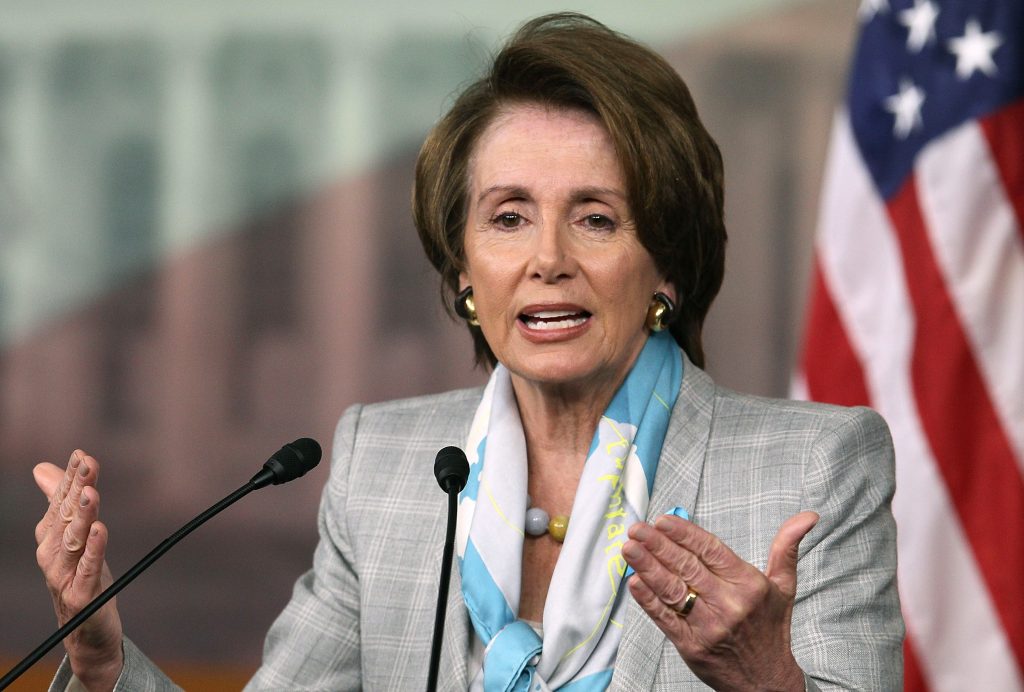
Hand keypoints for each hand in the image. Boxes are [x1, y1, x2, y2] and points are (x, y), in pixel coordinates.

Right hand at [34, 451, 123, 690]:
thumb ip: (59, 500)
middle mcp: (52, 552)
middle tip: (88, 463)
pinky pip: (87, 568)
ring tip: (91, 492)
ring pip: (74, 540)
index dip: (72, 476)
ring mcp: (64, 574)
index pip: (61, 500)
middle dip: (77, 487)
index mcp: (50, 535)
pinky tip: (100, 530)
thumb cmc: (80, 575)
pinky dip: (94, 549)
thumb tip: (41, 467)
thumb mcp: (73, 535)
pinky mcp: (81, 594)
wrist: (84, 628)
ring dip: (82, 515)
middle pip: (66, 515)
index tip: (83, 453)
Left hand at [622, 511, 818, 690]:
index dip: (685, 533)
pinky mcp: (691, 646)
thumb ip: (786, 548)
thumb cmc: (771, 629)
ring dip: (647, 567)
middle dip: (658, 545)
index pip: (710, 550)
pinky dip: (648, 600)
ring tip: (629, 548)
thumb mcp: (784, 587)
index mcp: (748, 584)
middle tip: (637, 528)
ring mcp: (709, 626)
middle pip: (687, 566)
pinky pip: (665, 618)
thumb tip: (807, 517)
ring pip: (673, 590)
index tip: (662, 520)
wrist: (767, 682)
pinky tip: (635, 582)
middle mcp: (729, 603)